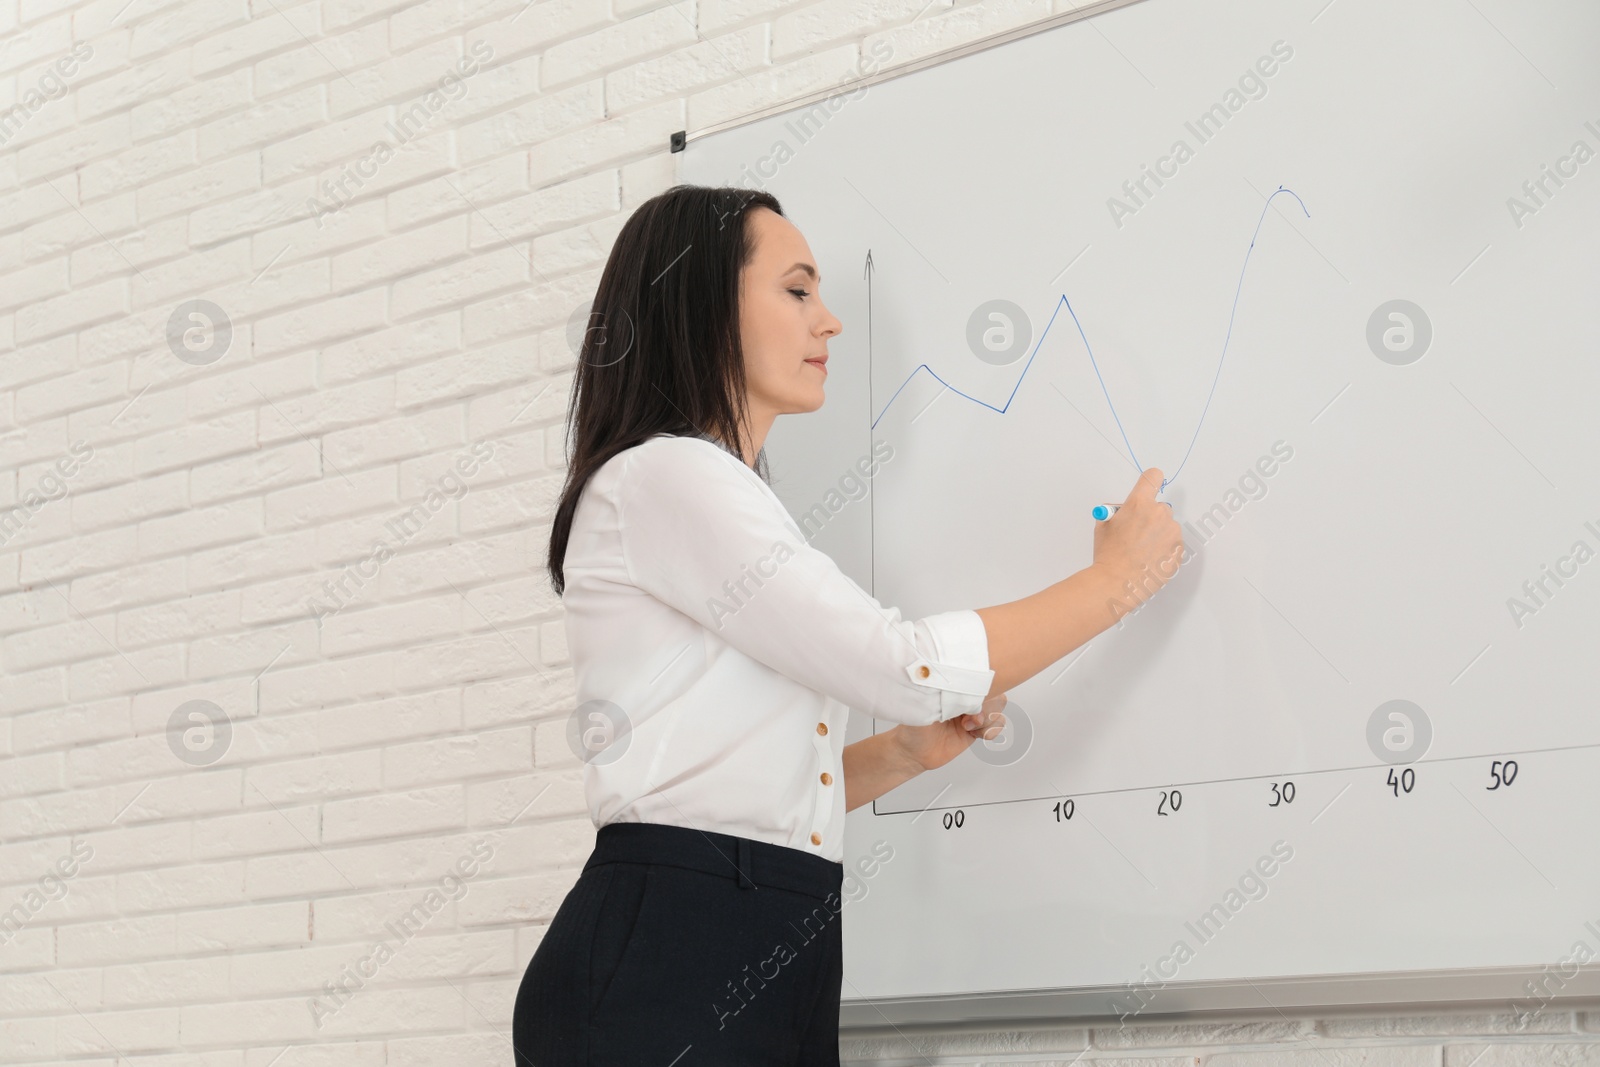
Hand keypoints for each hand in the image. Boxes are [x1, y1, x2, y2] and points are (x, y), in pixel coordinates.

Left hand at [892, 693, 1009, 771]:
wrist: (913, 752)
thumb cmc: (913, 726)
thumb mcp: (923, 704)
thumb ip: (939, 693)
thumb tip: (956, 683)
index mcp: (952, 683)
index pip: (979, 672)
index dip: (983, 682)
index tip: (975, 694)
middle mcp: (964, 696)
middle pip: (994, 689)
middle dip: (987, 702)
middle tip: (970, 712)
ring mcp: (972, 712)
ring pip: (998, 707)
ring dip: (986, 718)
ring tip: (966, 724)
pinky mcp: (976, 729)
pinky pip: (995, 726)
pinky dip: (988, 730)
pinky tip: (971, 732)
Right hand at [1093, 466, 1184, 592]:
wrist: (1117, 582)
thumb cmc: (1108, 554)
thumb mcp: (1103, 525)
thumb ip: (1117, 511)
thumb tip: (1125, 510)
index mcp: (1139, 503)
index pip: (1153, 476)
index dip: (1150, 481)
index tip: (1148, 489)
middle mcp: (1159, 513)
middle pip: (1160, 506)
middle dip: (1151, 517)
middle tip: (1138, 534)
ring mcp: (1172, 532)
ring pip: (1168, 526)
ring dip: (1159, 534)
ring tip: (1143, 552)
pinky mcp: (1179, 549)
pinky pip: (1173, 543)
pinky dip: (1164, 549)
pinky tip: (1150, 560)